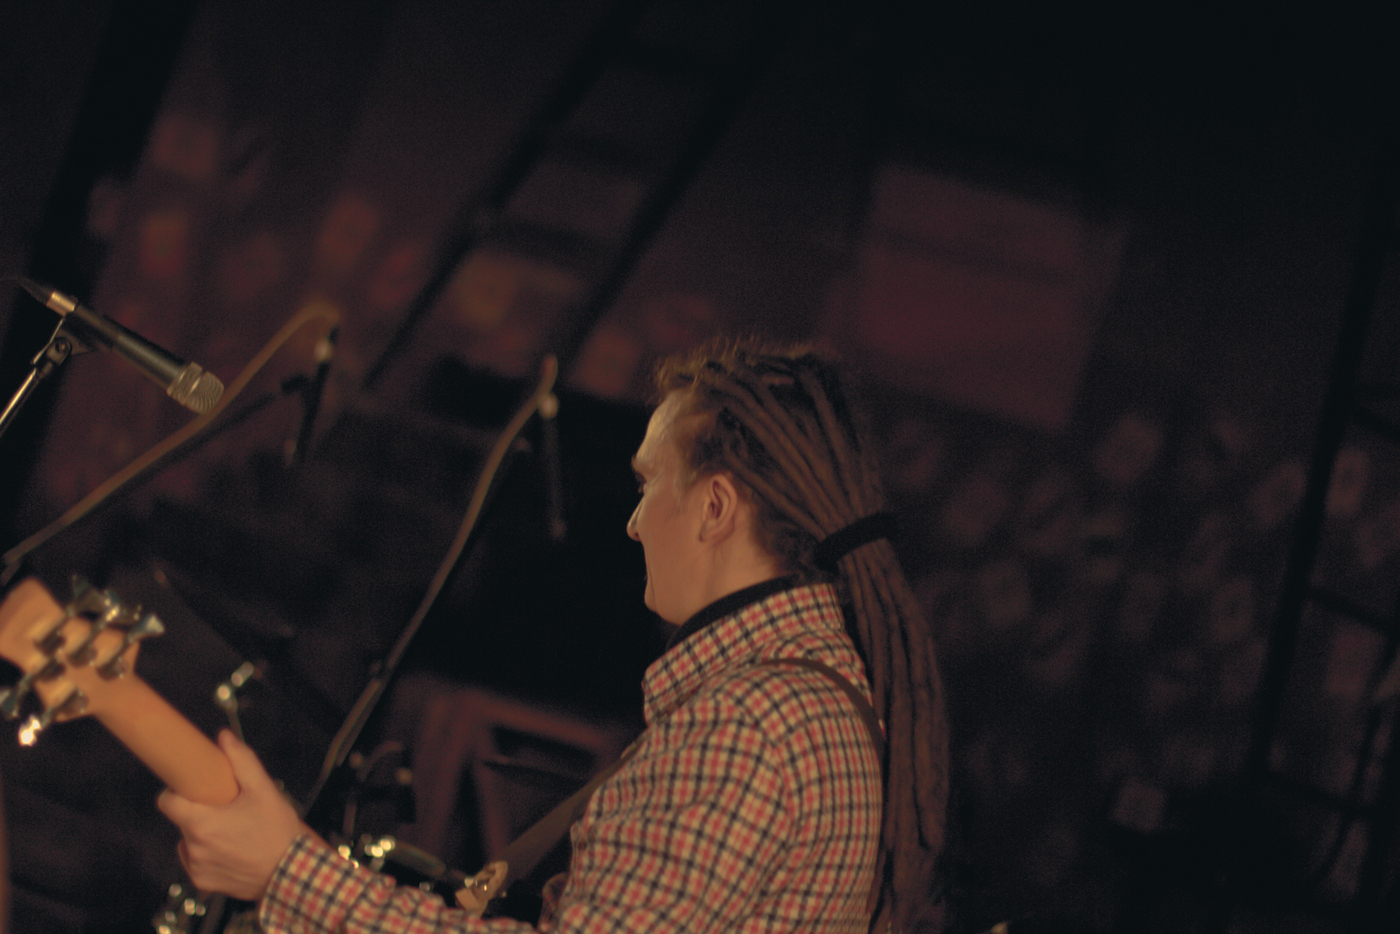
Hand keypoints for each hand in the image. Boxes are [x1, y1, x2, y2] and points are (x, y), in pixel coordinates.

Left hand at [156, 729, 306, 899]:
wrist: (292, 873)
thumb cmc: (278, 833)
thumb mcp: (264, 790)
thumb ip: (241, 761)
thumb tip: (224, 737)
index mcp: (202, 824)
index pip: (167, 802)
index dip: (176, 792)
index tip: (191, 788)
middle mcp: (194, 848)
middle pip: (183, 820)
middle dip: (199, 811)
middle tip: (225, 808)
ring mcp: (197, 868)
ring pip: (189, 841)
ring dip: (203, 834)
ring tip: (232, 831)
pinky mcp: (203, 883)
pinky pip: (196, 862)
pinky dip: (208, 854)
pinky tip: (231, 850)